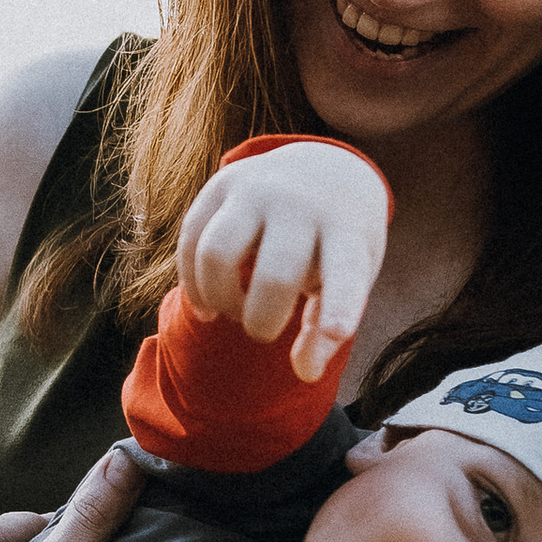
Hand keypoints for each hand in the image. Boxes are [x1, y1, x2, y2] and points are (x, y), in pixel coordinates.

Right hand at [175, 140, 387, 382]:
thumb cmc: (339, 242)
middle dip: (261, 322)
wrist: (324, 167)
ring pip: (216, 254)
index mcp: (347, 231)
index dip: (338, 307)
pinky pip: (190, 240)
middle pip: (274, 275)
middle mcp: (300, 204)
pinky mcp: (221, 185)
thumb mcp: (350, 278)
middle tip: (263, 332)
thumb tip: (305, 374)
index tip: (336, 335)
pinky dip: (191, 282)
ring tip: (232, 311)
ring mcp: (257, 189)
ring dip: (219, 299)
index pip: (345, 272)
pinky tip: (206, 304)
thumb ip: (326, 326)